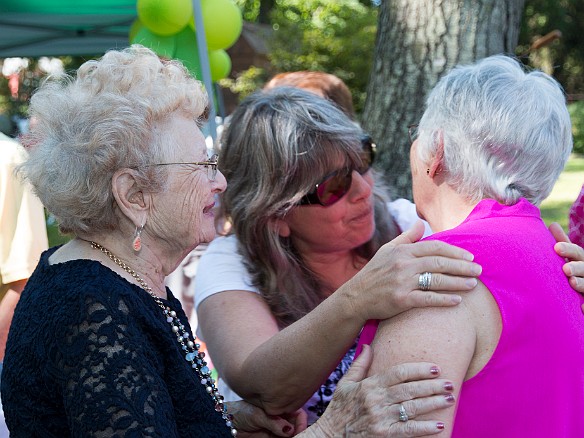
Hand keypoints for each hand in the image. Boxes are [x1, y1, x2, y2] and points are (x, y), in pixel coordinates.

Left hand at [225, 400, 306, 436]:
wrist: (230, 423)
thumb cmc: (242, 412)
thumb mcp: (257, 415)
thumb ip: (273, 422)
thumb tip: (289, 430)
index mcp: (279, 405)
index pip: (297, 413)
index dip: (301, 421)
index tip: (301, 429)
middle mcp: (281, 417)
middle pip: (296, 425)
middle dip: (299, 431)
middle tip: (297, 437)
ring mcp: (277, 428)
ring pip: (291, 434)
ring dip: (293, 437)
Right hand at [306, 344, 452, 436]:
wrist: (330, 434)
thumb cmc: (339, 408)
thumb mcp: (345, 383)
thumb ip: (359, 365)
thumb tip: (367, 346)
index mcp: (369, 385)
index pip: (398, 373)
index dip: (418, 369)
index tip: (434, 368)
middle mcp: (376, 400)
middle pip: (409, 389)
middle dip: (431, 385)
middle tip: (449, 382)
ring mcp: (380, 418)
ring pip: (412, 408)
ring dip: (433, 403)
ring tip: (449, 398)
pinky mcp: (383, 434)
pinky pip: (408, 430)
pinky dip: (425, 428)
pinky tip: (440, 425)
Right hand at [345, 220, 481, 321]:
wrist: (356, 297)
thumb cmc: (374, 273)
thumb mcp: (387, 251)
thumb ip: (406, 237)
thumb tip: (420, 222)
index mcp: (402, 251)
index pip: (434, 248)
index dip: (454, 252)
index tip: (469, 257)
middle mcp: (403, 265)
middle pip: (439, 263)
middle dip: (462, 267)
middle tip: (478, 270)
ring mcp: (402, 282)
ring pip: (437, 281)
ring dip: (458, 282)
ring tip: (473, 285)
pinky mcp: (401, 300)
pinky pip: (428, 299)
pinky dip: (444, 300)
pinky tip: (457, 301)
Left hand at [549, 222, 583, 311]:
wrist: (583, 291)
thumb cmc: (575, 271)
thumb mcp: (571, 257)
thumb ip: (562, 243)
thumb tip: (552, 224)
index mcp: (582, 260)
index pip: (576, 252)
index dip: (567, 249)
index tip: (556, 248)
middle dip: (577, 267)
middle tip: (565, 269)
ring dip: (582, 283)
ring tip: (572, 283)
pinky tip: (581, 307)